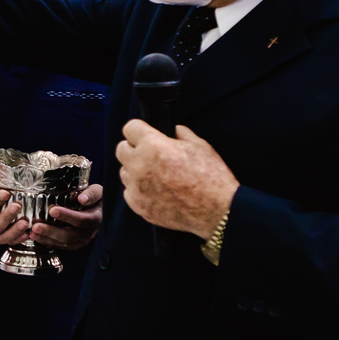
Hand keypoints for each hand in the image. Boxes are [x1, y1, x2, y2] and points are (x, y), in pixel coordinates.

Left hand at [31, 184, 103, 250]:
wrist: (100, 210)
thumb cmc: (96, 198)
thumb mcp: (98, 191)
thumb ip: (91, 194)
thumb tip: (82, 199)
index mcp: (96, 218)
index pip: (81, 220)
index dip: (66, 216)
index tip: (52, 210)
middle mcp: (90, 232)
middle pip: (70, 235)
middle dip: (51, 231)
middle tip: (36, 226)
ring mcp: (83, 240)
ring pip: (64, 243)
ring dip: (47, 238)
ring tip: (32, 233)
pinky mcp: (76, 244)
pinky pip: (62, 246)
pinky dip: (49, 242)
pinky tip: (37, 237)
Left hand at [115, 121, 237, 239]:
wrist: (216, 211)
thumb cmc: (210, 177)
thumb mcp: (199, 146)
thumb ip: (180, 134)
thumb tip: (172, 130)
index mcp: (152, 146)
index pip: (130, 128)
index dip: (139, 129)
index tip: (144, 133)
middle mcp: (139, 165)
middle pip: (121, 149)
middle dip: (133, 148)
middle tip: (149, 153)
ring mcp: (136, 188)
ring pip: (124, 172)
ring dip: (135, 170)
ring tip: (155, 174)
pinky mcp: (138, 206)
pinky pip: (129, 192)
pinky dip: (138, 190)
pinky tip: (155, 191)